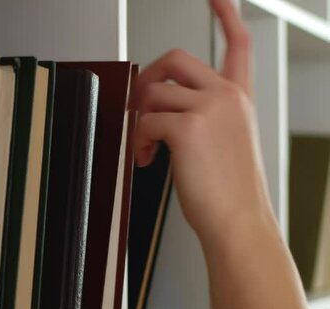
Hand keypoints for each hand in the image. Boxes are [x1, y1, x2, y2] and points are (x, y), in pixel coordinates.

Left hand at [132, 0, 274, 242]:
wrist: (238, 222)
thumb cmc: (229, 190)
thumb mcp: (225, 142)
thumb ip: (202, 116)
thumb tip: (158, 109)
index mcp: (238, 98)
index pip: (237, 43)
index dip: (226, 14)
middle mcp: (227, 96)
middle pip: (175, 57)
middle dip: (148, 76)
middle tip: (140, 105)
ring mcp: (209, 108)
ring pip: (154, 91)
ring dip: (139, 118)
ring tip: (144, 146)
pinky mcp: (187, 127)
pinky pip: (144, 120)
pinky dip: (136, 140)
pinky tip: (146, 158)